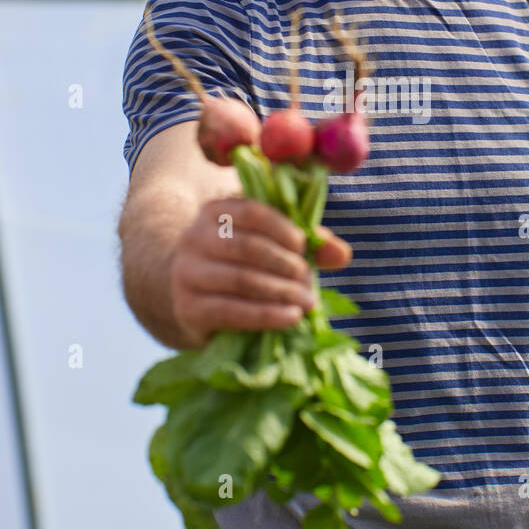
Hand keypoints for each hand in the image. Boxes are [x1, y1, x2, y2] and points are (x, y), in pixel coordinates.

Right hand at [169, 195, 351, 346]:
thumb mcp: (269, 245)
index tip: (304, 247)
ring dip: (281, 292)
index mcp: (216, 212)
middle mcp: (194, 237)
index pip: (252, 211)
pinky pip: (231, 310)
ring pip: (241, 279)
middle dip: (285, 264)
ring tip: (307, 302)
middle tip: (308, 280)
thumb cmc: (240, 265)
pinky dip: (266, 315)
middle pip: (247, 247)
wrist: (194, 299)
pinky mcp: (187, 306)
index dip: (283, 229)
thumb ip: (305, 244)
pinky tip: (291, 317)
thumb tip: (341, 254)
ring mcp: (186, 272)